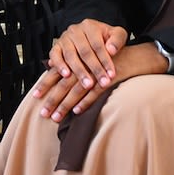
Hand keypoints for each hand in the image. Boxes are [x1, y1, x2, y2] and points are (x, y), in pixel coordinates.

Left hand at [38, 27, 168, 120]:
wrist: (139, 56)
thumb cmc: (114, 60)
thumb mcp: (95, 60)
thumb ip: (80, 68)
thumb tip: (62, 77)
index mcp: (79, 59)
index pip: (58, 72)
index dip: (46, 84)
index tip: (35, 97)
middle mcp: (85, 65)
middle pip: (64, 83)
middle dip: (52, 99)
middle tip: (42, 114)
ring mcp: (97, 72)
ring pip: (77, 89)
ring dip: (66, 105)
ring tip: (56, 118)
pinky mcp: (110, 78)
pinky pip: (95, 92)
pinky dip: (86, 101)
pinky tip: (76, 111)